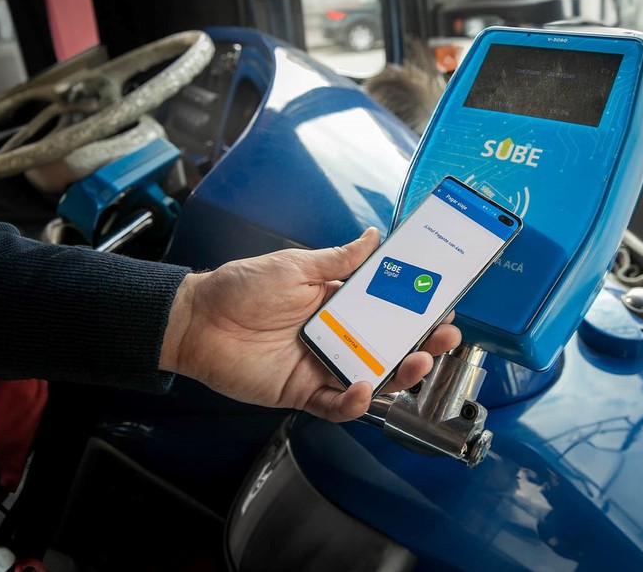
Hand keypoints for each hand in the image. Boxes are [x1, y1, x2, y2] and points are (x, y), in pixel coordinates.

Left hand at [159, 227, 460, 421]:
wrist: (197, 320)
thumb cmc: (240, 288)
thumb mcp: (296, 266)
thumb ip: (339, 258)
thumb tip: (375, 237)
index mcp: (336, 304)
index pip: (386, 309)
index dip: (415, 309)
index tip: (442, 303)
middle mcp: (335, 337)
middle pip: (388, 347)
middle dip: (421, 344)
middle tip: (445, 337)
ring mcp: (322, 366)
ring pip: (372, 377)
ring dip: (400, 374)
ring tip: (418, 362)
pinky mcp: (303, 392)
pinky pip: (337, 405)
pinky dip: (354, 402)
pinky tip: (365, 388)